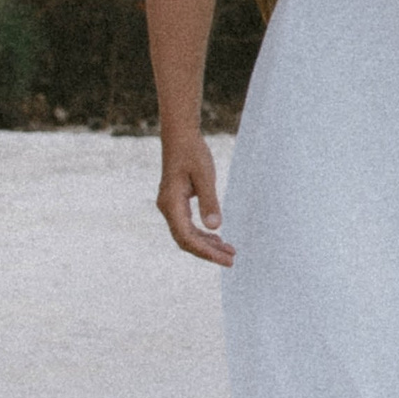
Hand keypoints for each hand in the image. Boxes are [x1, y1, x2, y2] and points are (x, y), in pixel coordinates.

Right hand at [157, 134, 234, 263]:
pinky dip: (202, 234)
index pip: (187, 237)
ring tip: (229, 252)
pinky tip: (217, 238)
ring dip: (207, 245)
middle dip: (208, 253)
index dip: (206, 252)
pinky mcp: (176, 203)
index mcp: (171, 204)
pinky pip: (187, 226)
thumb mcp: (205, 176)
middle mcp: (167, 208)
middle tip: (231, 260)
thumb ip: (209, 202)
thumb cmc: (193, 153)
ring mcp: (170, 206)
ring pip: (187, 235)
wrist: (180, 136)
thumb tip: (214, 227)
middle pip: (186, 241)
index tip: (226, 259)